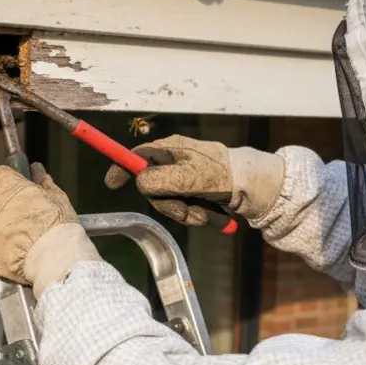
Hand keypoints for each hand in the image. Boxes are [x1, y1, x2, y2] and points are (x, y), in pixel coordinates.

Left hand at [0, 163, 100, 292]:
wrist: (52, 257)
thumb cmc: (57, 226)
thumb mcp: (57, 198)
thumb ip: (43, 182)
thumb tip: (37, 170)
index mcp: (11, 187)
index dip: (2, 179)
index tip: (6, 183)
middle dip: (2, 205)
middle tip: (21, 216)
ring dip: (2, 228)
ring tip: (23, 239)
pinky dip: (0, 248)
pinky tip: (17, 253)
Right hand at [103, 136, 283, 225]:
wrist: (254, 187)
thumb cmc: (222, 176)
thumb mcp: (189, 178)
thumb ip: (160, 179)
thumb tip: (139, 182)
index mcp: (171, 149)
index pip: (136, 155)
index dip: (121, 167)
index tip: (111, 183)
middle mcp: (174, 161)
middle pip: (151, 186)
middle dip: (168, 204)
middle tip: (185, 210)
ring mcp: (183, 177)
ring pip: (167, 201)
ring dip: (184, 213)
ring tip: (203, 213)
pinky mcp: (192, 191)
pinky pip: (181, 207)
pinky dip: (193, 214)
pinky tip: (208, 214)